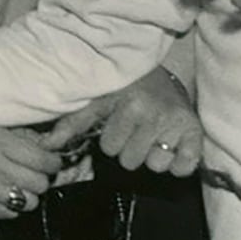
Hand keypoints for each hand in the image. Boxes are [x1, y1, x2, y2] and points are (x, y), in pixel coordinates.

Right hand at [0, 129, 65, 218]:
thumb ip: (19, 137)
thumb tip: (50, 147)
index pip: (44, 158)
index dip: (52, 163)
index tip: (49, 163)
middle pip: (40, 182)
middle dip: (39, 181)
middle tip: (29, 176)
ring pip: (29, 202)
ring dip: (26, 197)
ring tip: (13, 188)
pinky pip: (10, 215)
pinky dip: (9, 208)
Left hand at [46, 67, 201, 175]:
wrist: (157, 72)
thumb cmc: (121, 88)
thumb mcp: (96, 101)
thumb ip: (71, 124)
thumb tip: (45, 146)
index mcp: (129, 106)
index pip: (111, 149)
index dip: (111, 139)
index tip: (118, 123)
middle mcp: (155, 114)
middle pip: (131, 161)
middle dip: (130, 148)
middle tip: (135, 128)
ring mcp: (176, 123)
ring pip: (156, 165)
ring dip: (152, 155)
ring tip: (152, 134)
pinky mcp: (194, 132)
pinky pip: (184, 166)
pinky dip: (178, 162)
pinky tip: (171, 146)